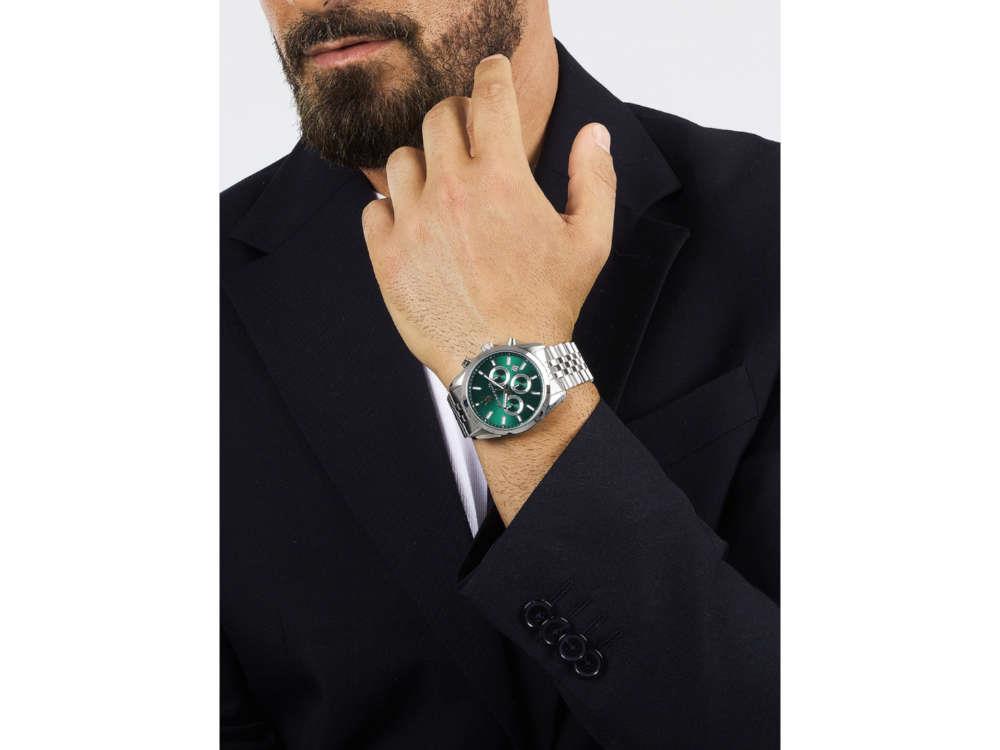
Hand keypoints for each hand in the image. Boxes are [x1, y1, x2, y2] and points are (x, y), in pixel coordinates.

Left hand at [361, 54, 616, 385]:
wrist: (506, 366)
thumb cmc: (550, 303)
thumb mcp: (590, 241)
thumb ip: (595, 179)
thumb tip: (594, 134)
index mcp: (501, 179)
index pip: (488, 96)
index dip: (491, 73)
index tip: (490, 71)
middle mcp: (450, 191)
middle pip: (438, 117)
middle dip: (457, 115)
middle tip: (468, 135)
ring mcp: (412, 223)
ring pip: (401, 160)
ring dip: (423, 163)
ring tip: (441, 187)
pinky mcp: (386, 256)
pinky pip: (374, 209)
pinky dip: (392, 210)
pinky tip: (415, 227)